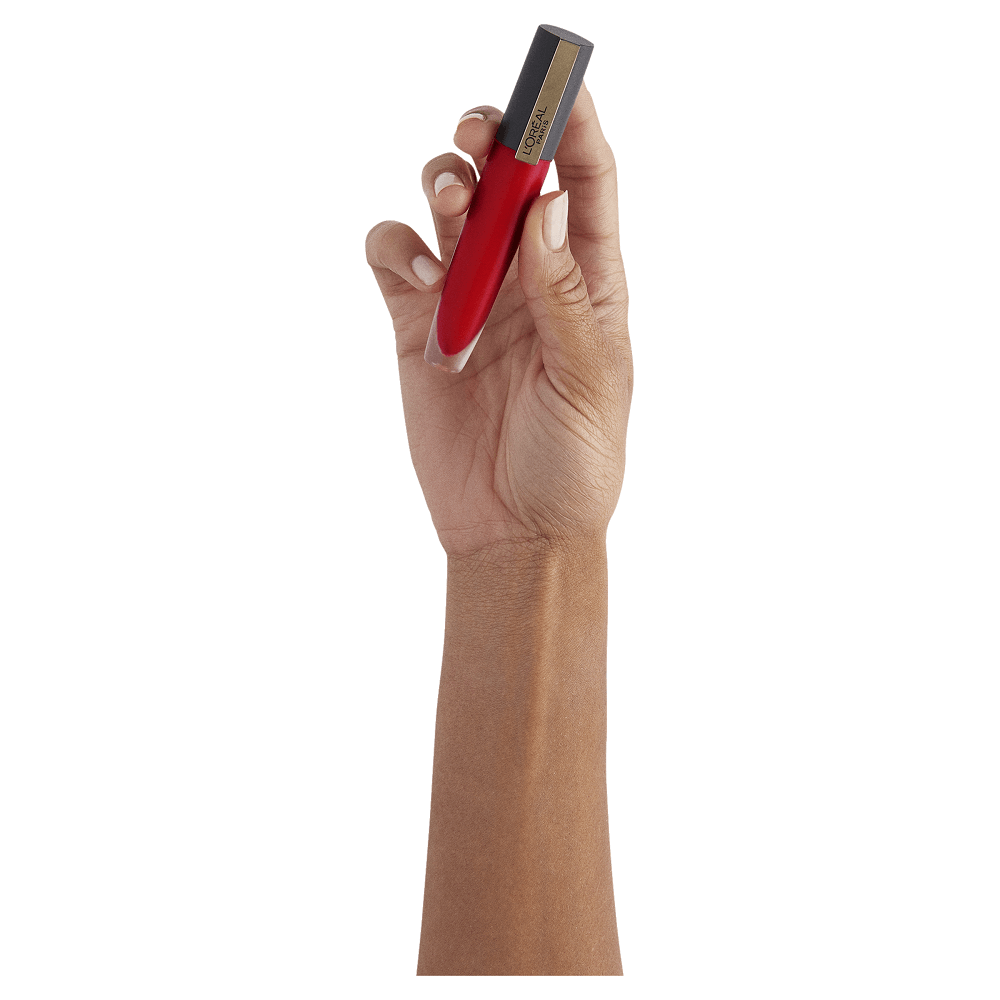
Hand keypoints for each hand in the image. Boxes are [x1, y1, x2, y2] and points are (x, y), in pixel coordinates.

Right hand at [366, 84, 631, 559]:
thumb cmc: (571, 463)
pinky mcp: (417, 324)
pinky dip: (395, 246)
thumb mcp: (587, 381)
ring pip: (446, 206)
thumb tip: (547, 208)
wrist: (512, 530)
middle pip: (507, 180)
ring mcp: (468, 297)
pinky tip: (413, 275)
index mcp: (585, 283)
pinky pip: (395, 257)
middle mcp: (526, 278)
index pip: (584, 186)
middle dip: (494, 140)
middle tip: (479, 134)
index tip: (558, 82)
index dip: (572, 127)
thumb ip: (563, 296)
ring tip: (446, 208)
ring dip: (442, 185)